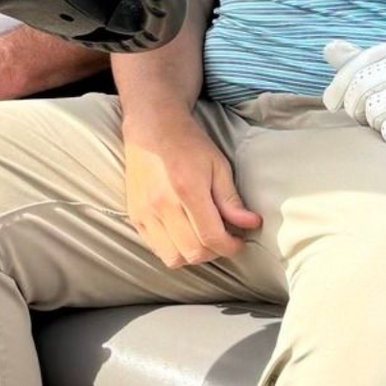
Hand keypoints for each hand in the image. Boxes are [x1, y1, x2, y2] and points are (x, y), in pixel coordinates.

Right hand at [122, 111, 261, 267]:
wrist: (152, 127)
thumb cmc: (188, 144)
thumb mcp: (218, 165)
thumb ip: (231, 199)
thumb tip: (251, 224)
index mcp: (188, 190)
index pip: (211, 237)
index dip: (231, 247)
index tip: (239, 242)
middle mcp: (162, 205)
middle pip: (193, 252)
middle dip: (214, 252)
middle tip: (223, 239)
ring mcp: (145, 212)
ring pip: (172, 258)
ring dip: (192, 254)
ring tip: (202, 238)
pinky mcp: (135, 215)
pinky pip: (155, 248)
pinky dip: (172, 249)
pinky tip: (183, 233)